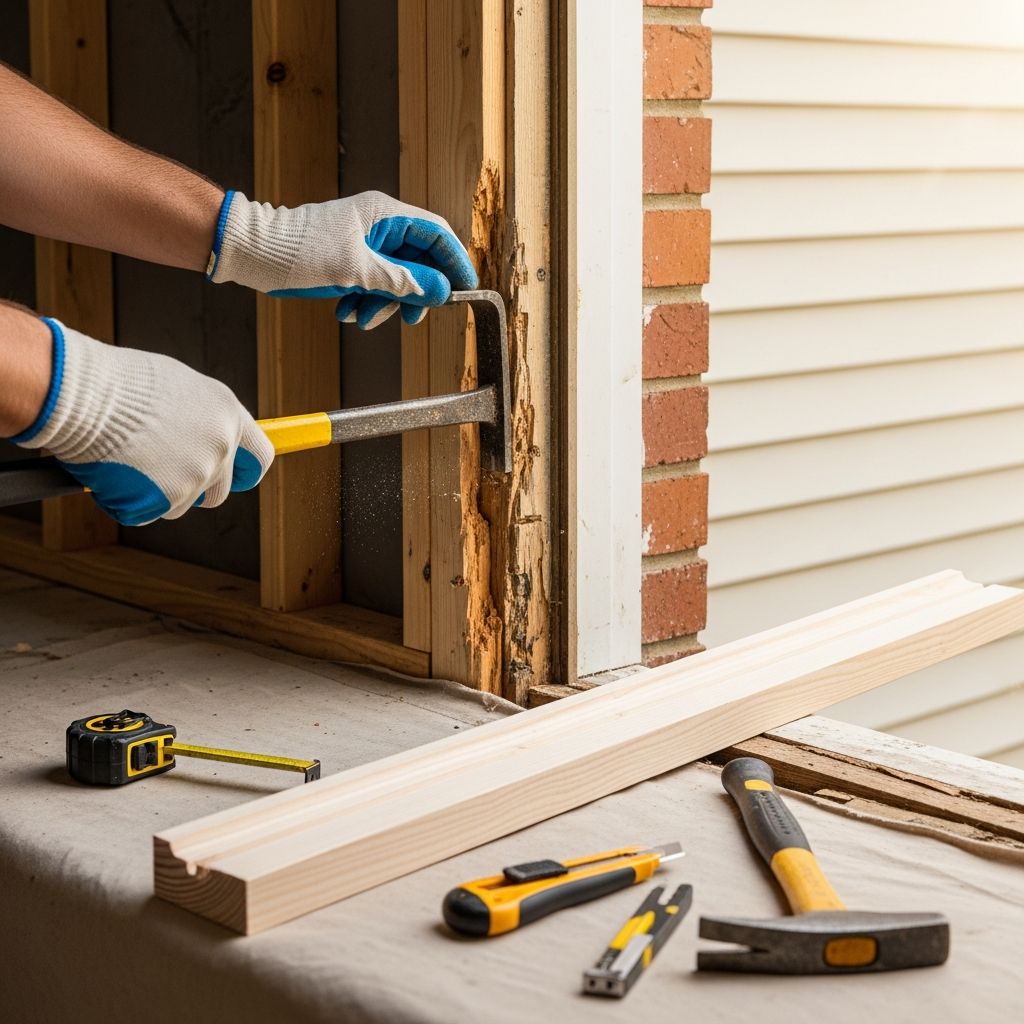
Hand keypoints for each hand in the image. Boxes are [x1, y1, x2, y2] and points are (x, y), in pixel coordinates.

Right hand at [13, 319, 273, 525]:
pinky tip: (113, 472)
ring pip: (182, 505)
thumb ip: (202, 418)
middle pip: (219, 491)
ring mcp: (197, 474)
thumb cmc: (121, 384)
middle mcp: (221, 447)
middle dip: (195, 490)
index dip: (245, 471)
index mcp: (228, 416)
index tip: (235, 478)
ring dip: (159, 494)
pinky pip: (150, 513)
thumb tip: (204, 435)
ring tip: (129, 461)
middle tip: (161, 473)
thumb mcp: (178, 389)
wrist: (83, 394)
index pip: (259, 457)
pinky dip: (130, 501)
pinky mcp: (168, 497)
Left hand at [205, 190, 478, 329]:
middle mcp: (379, 225)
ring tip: (364, 318)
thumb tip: (439, 289)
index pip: (436, 233)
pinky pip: (373, 283)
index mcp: (385, 214)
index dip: (454, 261)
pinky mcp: (350, 259)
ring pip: (395, 277)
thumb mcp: (356, 270)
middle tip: (411, 317)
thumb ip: (401, 280)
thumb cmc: (301, 251)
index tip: (465, 289)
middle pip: (419, 260)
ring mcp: (365, 243)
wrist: (254, 252)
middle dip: (414, 292)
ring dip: (385, 303)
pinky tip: (348, 312)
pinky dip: (366, 301)